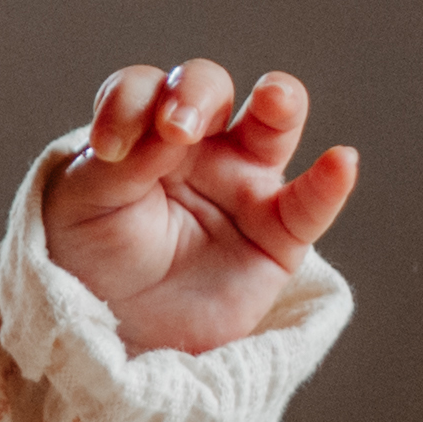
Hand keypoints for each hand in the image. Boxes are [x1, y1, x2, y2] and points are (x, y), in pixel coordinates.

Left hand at [43, 57, 359, 355]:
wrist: (114, 332)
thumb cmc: (90, 259)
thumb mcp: (81, 206)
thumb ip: (120, 165)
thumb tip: (169, 130)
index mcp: (142, 131)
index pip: (145, 89)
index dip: (129, 104)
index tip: (108, 146)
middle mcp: (197, 147)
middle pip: (209, 90)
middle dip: (195, 95)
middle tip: (176, 129)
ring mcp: (241, 186)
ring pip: (273, 126)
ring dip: (280, 102)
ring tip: (274, 99)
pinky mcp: (276, 235)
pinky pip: (309, 205)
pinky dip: (330, 183)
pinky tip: (341, 162)